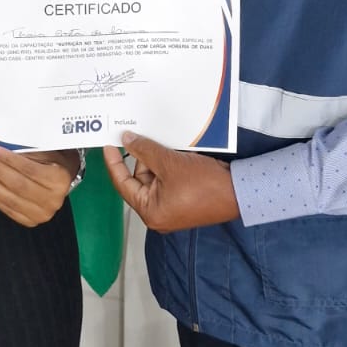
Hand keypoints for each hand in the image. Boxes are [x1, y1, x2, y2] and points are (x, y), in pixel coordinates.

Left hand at [0, 147, 79, 226]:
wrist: (62, 178)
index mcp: (59, 180)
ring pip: (8, 198)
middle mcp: (52, 200)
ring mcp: (41, 214)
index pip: (28, 169)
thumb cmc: (52, 160)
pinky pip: (6, 207)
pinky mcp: (29, 221)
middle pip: (16, 184)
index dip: (6, 159)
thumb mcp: (43, 150)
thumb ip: (21, 152)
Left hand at [103, 133, 239, 231]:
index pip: (123, 184)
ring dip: (156, 158)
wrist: (239, 191)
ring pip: (156, 177)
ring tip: (157, 138)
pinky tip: (169, 147)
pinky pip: (169, 179)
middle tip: (138, 133)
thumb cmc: (203, 183)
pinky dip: (168, 164)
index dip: (114, 162)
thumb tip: (127, 140)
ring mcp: (173, 207)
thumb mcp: (169, 163)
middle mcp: (158, 213)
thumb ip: (145, 151)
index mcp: (150, 211)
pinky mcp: (185, 200)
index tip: (108, 144)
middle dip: (141, 157)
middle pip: (140, 179)